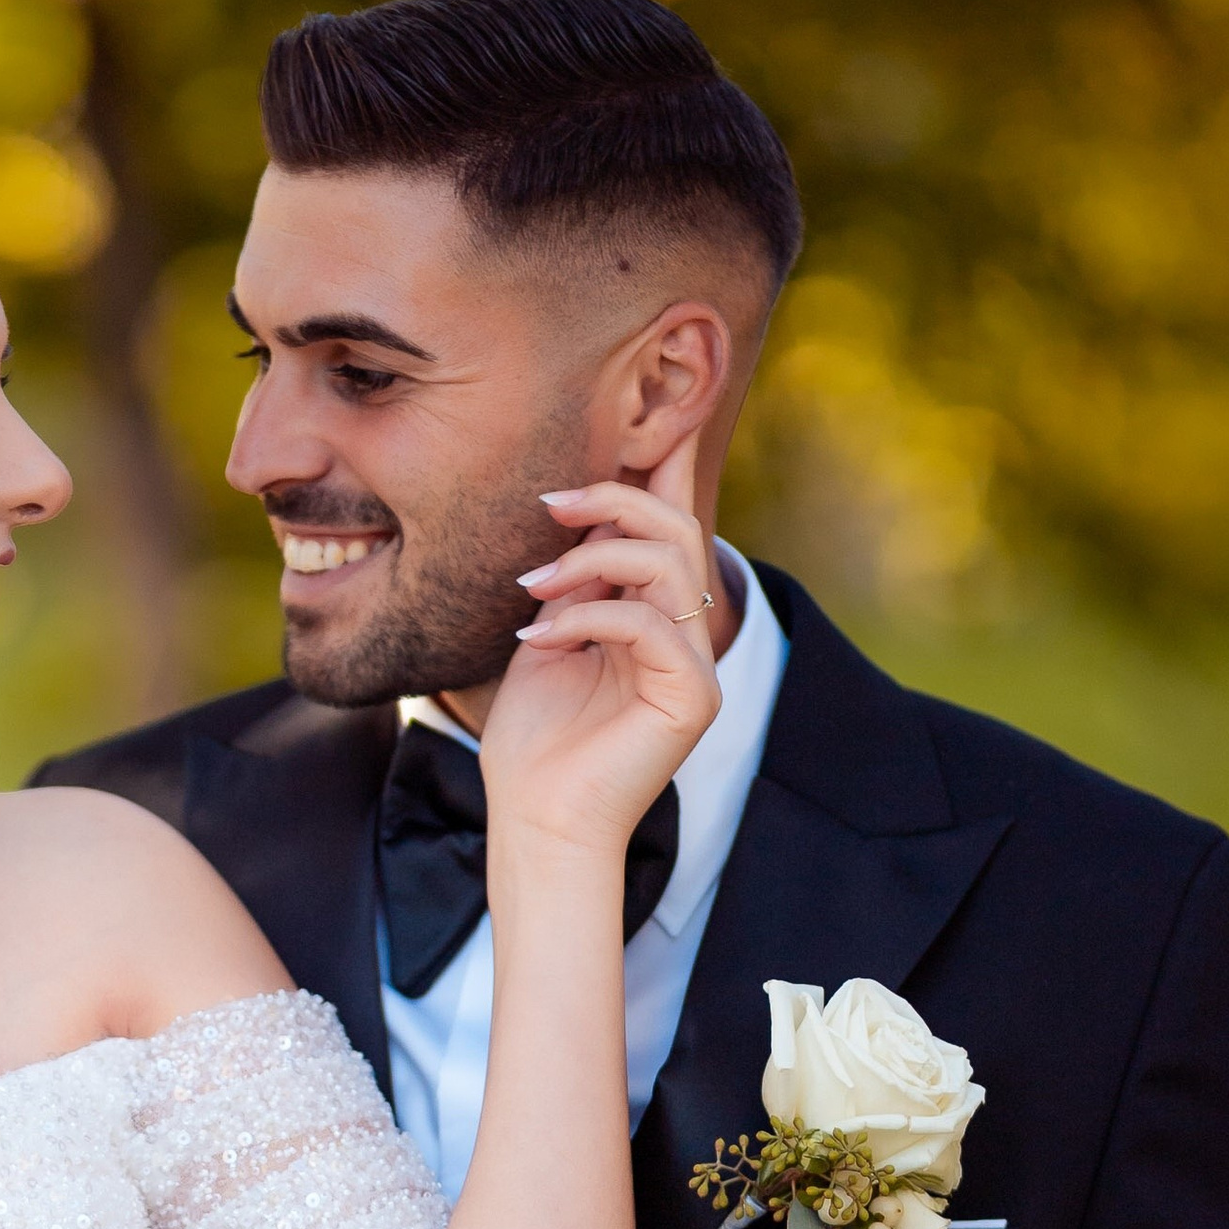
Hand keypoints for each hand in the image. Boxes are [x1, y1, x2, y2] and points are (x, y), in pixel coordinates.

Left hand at [479, 438, 721, 861]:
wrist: (534, 820)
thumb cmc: (533, 737)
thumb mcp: (545, 632)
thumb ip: (573, 575)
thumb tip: (581, 501)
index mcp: (656, 615)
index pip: (670, 525)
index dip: (664, 463)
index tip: (646, 409)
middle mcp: (686, 635)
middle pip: (676, 529)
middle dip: (612, 500)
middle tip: (547, 502)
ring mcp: (696, 667)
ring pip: (669, 564)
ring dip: (592, 557)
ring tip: (532, 582)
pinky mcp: (693, 698)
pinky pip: (650, 623)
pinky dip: (588, 616)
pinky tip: (538, 638)